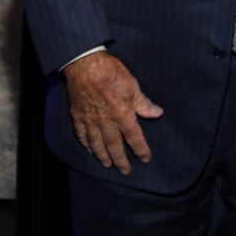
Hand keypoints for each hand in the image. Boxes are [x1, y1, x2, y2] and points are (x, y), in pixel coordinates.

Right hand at [63, 51, 163, 174]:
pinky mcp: (78, 116)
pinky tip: (90, 149)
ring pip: (97, 144)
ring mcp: (90, 120)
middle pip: (114, 146)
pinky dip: (87, 144)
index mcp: (122, 114)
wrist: (85, 64)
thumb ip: (143, 103)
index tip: (146, 158)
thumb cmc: (111, 72)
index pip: (134, 137)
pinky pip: (82, 135)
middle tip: (125, 171)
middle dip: (120, 160)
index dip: (140, 149)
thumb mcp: (132, 85)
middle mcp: (105, 121)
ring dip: (103, 156)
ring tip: (108, 164)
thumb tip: (157, 113)